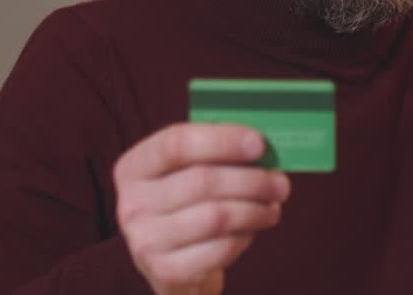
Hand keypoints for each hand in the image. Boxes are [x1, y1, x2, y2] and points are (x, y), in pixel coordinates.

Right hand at [114, 123, 290, 293]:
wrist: (172, 264)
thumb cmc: (188, 204)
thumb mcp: (186, 173)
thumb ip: (214, 153)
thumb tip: (262, 143)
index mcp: (134, 168)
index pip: (175, 144)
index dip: (221, 141)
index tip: (259, 144)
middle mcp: (131, 204)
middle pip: (203, 181)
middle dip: (251, 180)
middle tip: (280, 183)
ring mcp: (145, 241)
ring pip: (216, 217)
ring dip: (255, 210)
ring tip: (272, 207)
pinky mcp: (166, 272)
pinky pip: (220, 249)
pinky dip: (244, 238)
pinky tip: (250, 231)